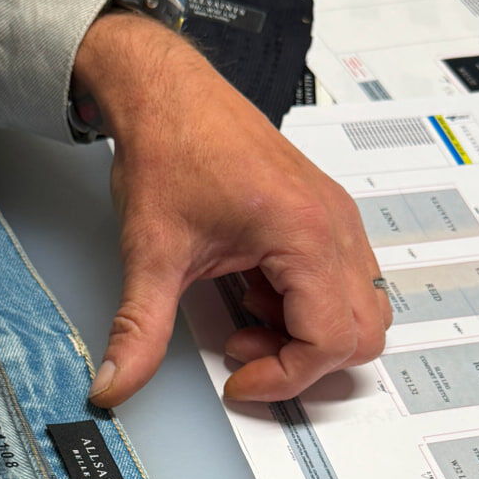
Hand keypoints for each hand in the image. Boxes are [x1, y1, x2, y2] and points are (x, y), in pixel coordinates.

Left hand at [71, 13, 390, 405]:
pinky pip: (340, 282)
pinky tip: (251, 293)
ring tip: (245, 318)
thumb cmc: (170, 149)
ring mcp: (333, 218)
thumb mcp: (150, 255)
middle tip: (244, 350)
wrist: (165, 93)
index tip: (238, 380)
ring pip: (358, 309)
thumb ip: (137, 331)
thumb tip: (116, 384)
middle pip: (362, 332)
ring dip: (305, 334)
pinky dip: (302, 306)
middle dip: (303, 360)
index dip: (284, 377)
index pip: (331, 340)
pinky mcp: (321, 216)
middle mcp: (333, 224)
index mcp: (305, 232)